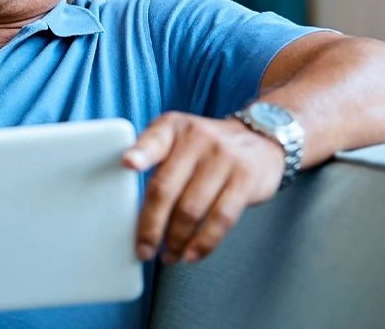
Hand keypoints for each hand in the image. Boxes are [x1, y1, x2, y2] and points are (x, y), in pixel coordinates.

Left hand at [123, 112, 284, 264]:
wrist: (260, 140)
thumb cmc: (205, 147)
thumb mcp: (178, 137)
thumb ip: (152, 156)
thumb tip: (124, 200)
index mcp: (174, 128)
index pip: (154, 140)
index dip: (140, 152)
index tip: (128, 163)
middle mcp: (198, 140)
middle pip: (166, 188)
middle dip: (151, 225)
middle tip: (143, 249)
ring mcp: (224, 160)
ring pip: (193, 209)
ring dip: (176, 240)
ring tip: (168, 256)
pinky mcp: (245, 181)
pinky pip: (221, 218)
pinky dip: (204, 242)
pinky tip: (191, 254)